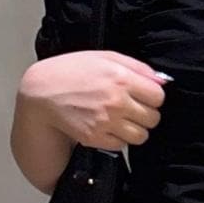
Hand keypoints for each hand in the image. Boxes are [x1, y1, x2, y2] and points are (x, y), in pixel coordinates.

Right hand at [20, 50, 167, 155]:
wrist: (42, 91)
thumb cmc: (72, 70)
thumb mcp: (105, 57)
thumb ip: (137, 67)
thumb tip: (161, 81)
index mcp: (121, 78)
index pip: (158, 97)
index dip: (152, 97)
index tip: (144, 96)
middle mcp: (116, 101)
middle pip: (153, 118)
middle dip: (145, 114)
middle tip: (132, 109)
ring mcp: (106, 122)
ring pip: (140, 136)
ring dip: (134, 129)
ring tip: (121, 120)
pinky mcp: (95, 138)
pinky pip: (121, 145)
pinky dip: (117, 139)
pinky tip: (107, 127)